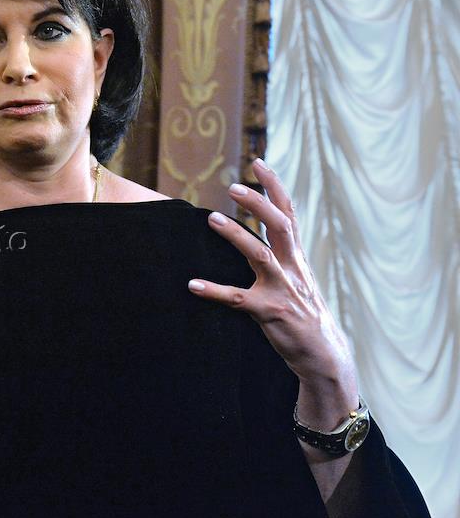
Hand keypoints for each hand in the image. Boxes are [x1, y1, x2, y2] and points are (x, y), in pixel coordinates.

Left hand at [187, 159, 358, 412]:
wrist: (323, 354)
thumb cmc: (304, 314)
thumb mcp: (297, 280)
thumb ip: (281, 258)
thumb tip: (261, 236)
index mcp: (296, 257)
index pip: (288, 213)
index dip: (274, 187)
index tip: (259, 163)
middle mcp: (292, 268)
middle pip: (280, 226)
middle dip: (259, 203)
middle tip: (233, 187)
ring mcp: (282, 289)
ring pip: (260, 255)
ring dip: (236, 236)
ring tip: (212, 219)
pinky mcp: (269, 312)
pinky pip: (237, 299)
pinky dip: (214, 290)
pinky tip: (193, 285)